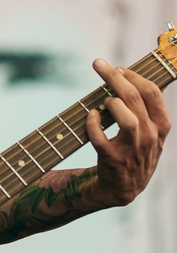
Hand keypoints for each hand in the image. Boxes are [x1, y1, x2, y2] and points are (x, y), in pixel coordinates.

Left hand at [87, 58, 170, 206]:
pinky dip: (93, 123)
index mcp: (161, 126)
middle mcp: (150, 136)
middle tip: (99, 64)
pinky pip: (100, 138)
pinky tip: (90, 115)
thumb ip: (147, 106)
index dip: (134, 75)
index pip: (152, 92)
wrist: (124, 187)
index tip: (119, 67)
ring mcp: (132, 149)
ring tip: (103, 98)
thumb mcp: (152, 131)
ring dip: (112, 103)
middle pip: (135, 99)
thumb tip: (131, 73)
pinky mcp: (112, 159)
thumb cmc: (135, 151)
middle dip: (115, 77)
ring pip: (126, 119)